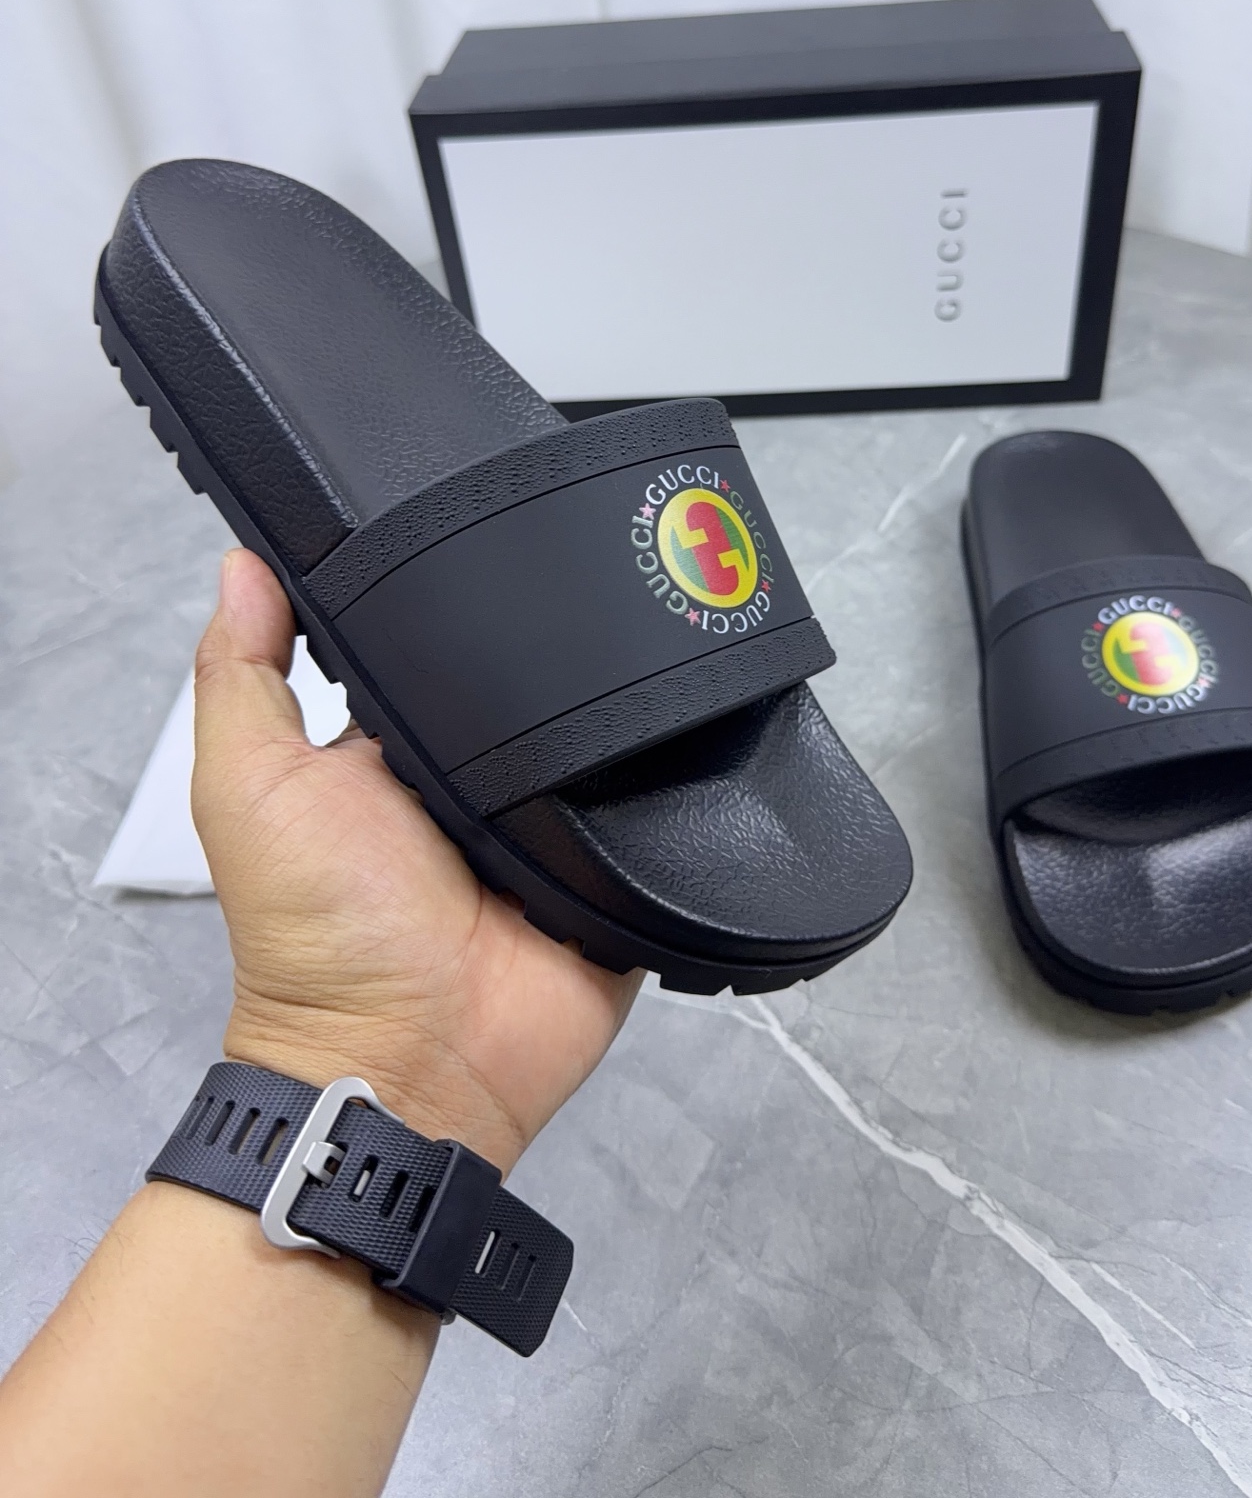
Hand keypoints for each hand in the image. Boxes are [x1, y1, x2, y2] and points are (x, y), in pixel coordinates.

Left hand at [192, 548, 641, 1174]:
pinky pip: (657, 800)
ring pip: (600, 729)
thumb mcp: (251, 789)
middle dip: (549, 639)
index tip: (473, 516)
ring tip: (632, 648)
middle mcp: (474, 778)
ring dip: (611, 705)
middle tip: (575, 578)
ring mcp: (549, 821)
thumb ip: (242, 678)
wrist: (413, 1067)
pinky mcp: (614, 864)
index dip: (442, 591)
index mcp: (392, 748)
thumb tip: (243, 566)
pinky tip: (676, 724)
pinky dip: (665, 772)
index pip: (429, 642)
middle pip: (526, 678)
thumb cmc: (315, 943)